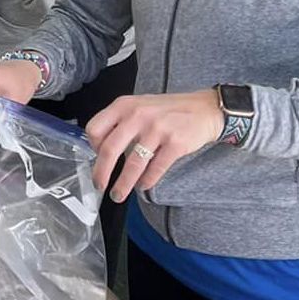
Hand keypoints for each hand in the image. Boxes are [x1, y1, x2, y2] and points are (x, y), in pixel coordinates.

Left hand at [85, 90, 223, 203]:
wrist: (206, 109)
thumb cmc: (168, 110)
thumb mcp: (138, 106)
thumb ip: (120, 122)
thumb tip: (101, 150)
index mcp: (124, 105)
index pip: (95, 129)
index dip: (92, 147)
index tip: (96, 158)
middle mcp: (138, 115)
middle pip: (109, 149)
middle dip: (101, 173)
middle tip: (99, 185)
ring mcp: (157, 129)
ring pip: (133, 164)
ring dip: (123, 184)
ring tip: (118, 194)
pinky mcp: (175, 143)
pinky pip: (155, 168)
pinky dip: (147, 181)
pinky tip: (143, 185)